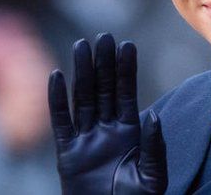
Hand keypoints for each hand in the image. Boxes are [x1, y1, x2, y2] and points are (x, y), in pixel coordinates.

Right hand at [49, 33, 166, 194]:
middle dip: (103, 63)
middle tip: (103, 35)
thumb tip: (152, 116)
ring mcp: (86, 140)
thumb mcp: (152, 176)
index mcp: (130, 132)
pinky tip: (56, 76)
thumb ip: (153, 146)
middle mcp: (107, 131)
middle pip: (103, 89)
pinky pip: (60, 123)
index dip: (126, 69)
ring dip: (81, 72)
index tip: (127, 45)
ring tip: (81, 45)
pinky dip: (57, 100)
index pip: (127, 93)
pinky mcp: (67, 154)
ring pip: (82, 99)